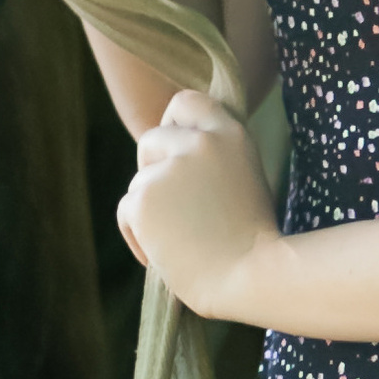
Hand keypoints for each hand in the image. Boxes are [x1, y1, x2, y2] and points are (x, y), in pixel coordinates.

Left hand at [116, 89, 279, 319]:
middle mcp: (200, 142)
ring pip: (139, 181)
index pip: (186, 101)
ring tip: (181, 240)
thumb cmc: (252, 241)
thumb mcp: (242, 179)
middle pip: (151, 140)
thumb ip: (212, 158)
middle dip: (154, 171)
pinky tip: (165, 256)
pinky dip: (138, 236)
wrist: (251, 277)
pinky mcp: (143, 197)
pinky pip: (126, 211)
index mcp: (230, 134)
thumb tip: (172, 154)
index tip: (178, 154)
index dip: (174, 125)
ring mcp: (170, 168)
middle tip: (177, 210)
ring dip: (150, 211)